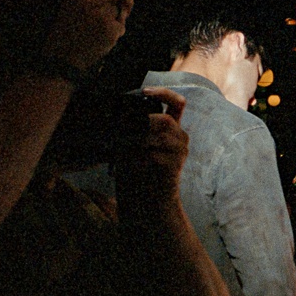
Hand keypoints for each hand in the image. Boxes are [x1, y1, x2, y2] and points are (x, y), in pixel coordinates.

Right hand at [43, 0, 133, 71]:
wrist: (61, 59)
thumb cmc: (70, 31)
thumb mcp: (71, 4)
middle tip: (122, 9)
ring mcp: (98, 12)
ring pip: (123, 6)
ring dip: (120, 16)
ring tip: (102, 27)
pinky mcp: (108, 28)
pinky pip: (122, 24)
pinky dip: (117, 31)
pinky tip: (102, 38)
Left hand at [116, 88, 187, 203]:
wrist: (148, 205)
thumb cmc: (137, 174)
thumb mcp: (134, 146)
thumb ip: (133, 129)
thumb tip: (115, 116)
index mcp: (172, 129)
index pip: (177, 103)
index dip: (163, 93)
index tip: (145, 91)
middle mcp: (180, 138)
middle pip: (164, 120)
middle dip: (141, 124)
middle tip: (121, 133)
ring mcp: (179, 152)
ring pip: (156, 136)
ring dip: (134, 142)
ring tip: (122, 151)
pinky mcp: (173, 166)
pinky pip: (150, 155)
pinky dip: (134, 159)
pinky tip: (127, 166)